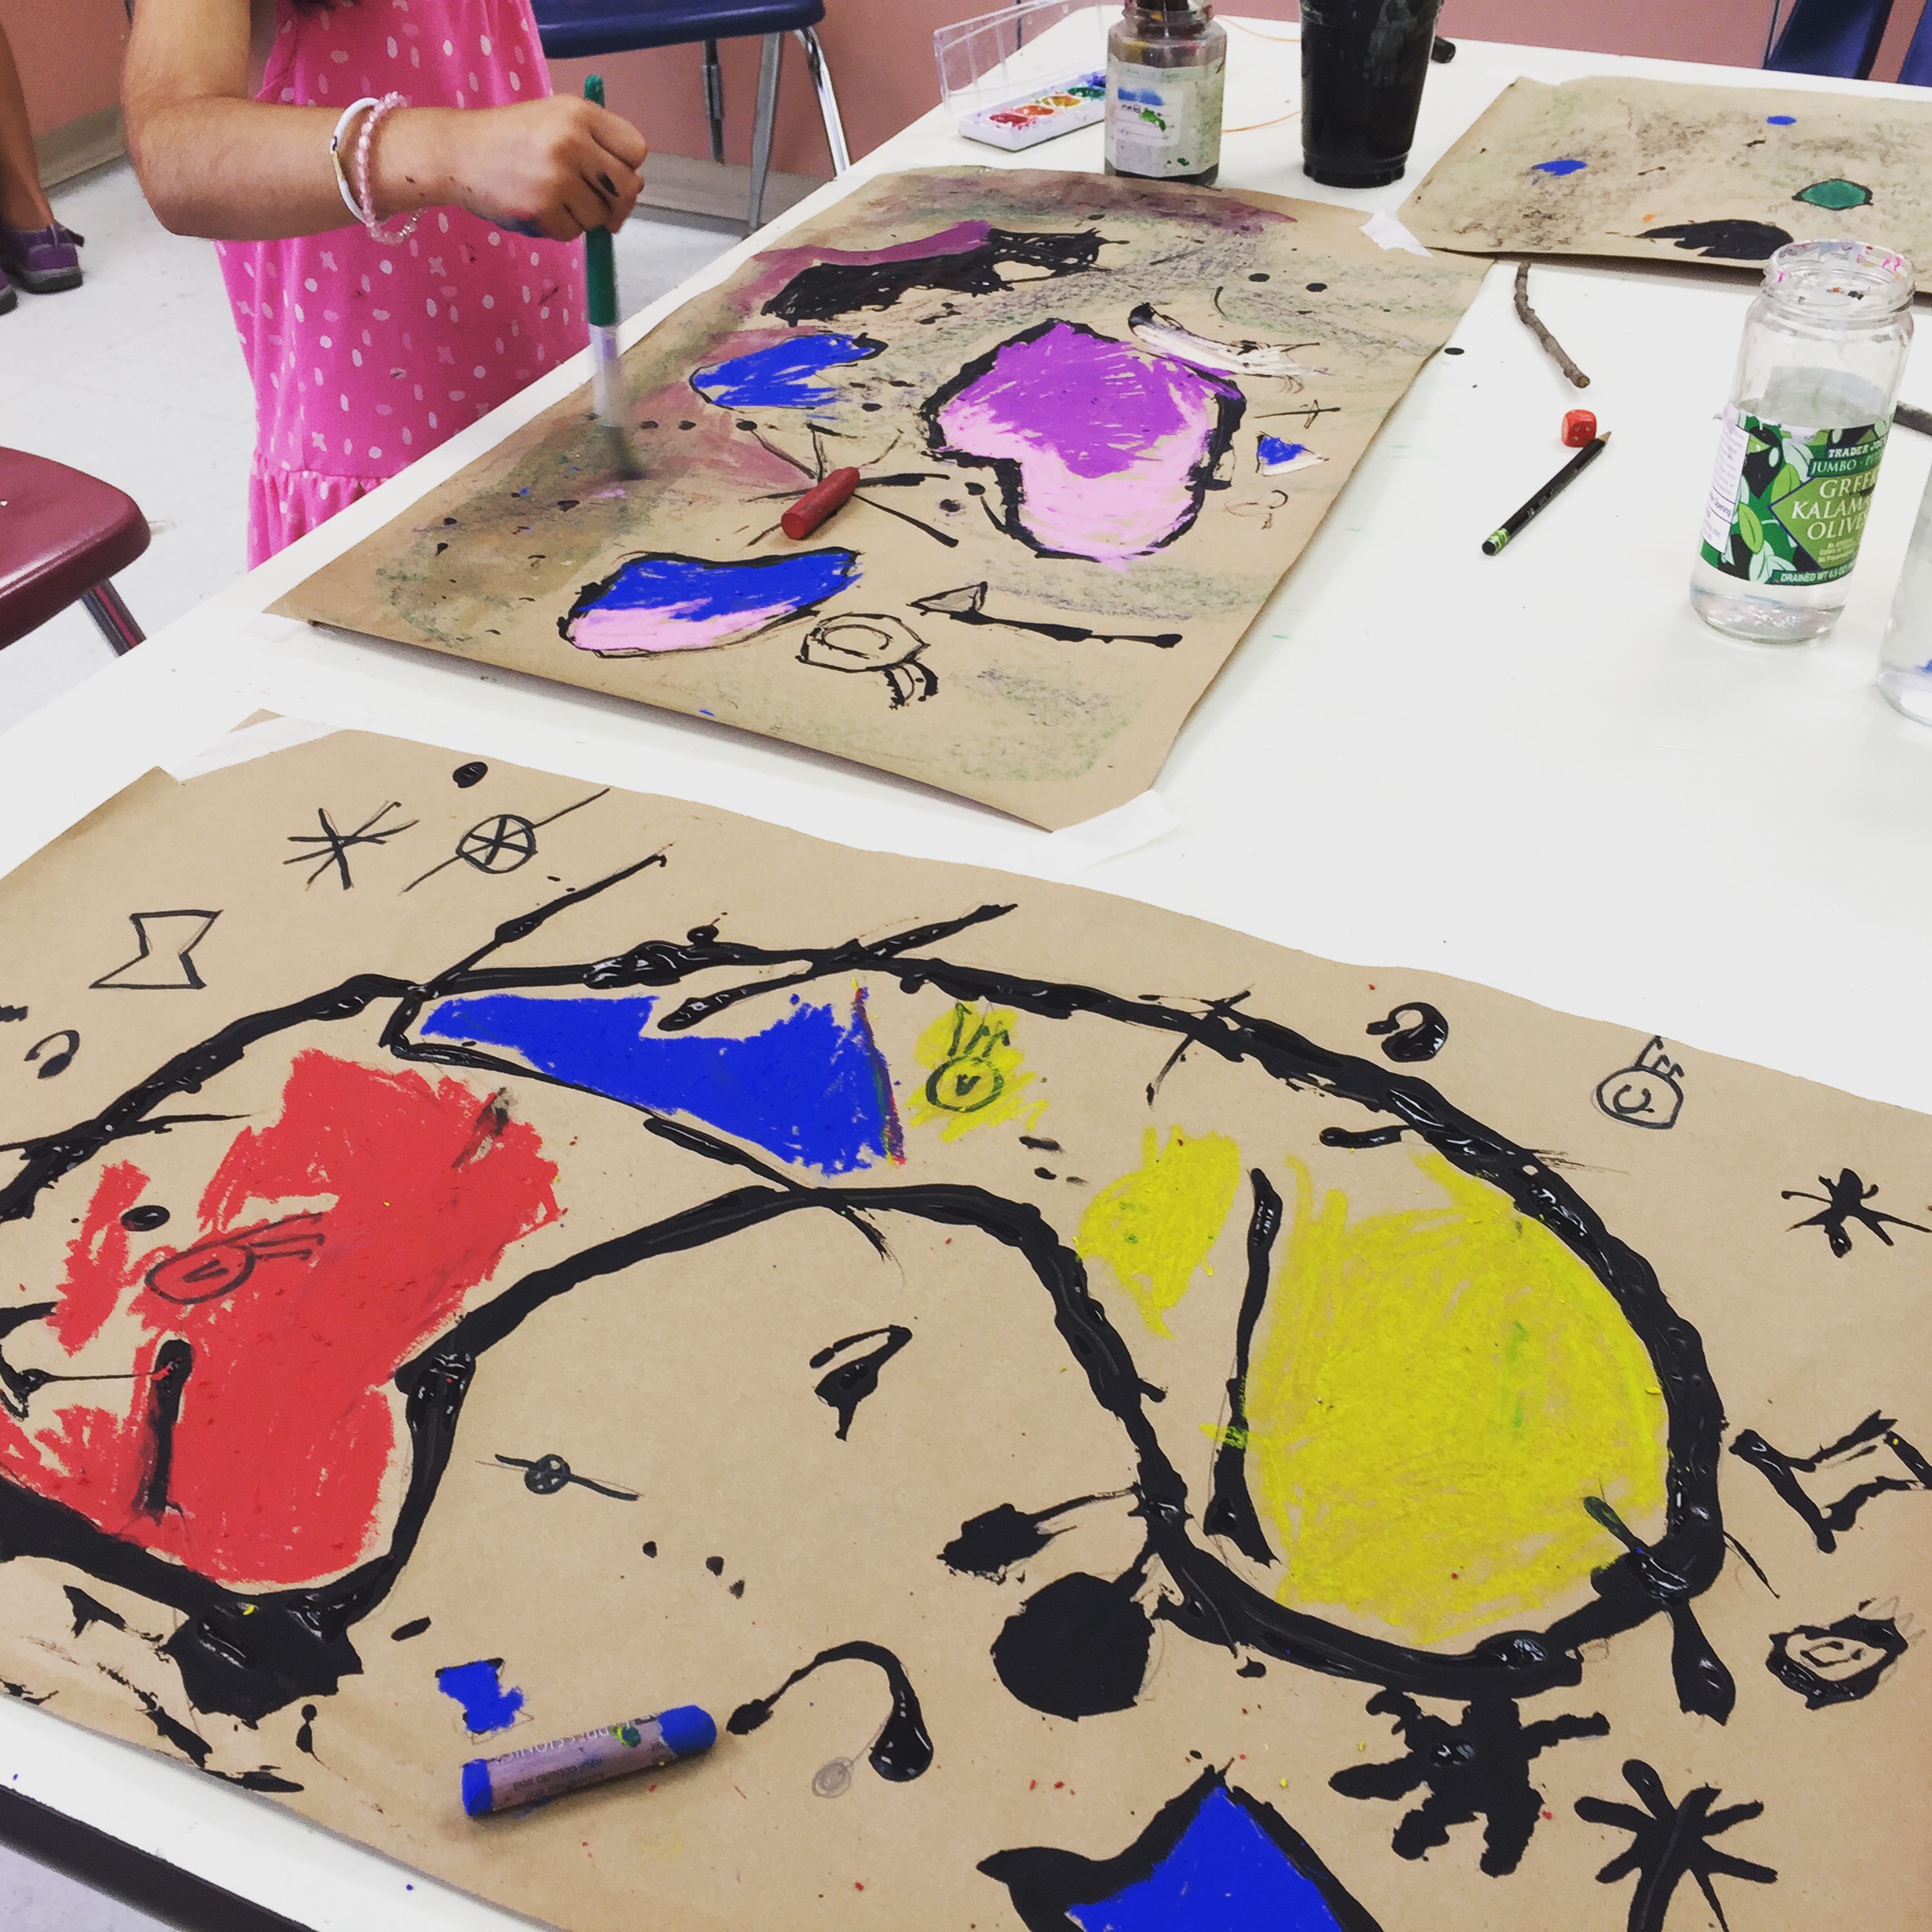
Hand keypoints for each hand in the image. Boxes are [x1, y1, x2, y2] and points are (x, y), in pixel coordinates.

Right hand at [398, 96, 648, 241]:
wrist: (456, 152)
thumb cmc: (510, 139)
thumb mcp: (555, 121)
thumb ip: (596, 146)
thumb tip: (634, 190)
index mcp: (579, 113)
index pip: (635, 150)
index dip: (628, 169)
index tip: (612, 178)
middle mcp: (571, 140)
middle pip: (627, 188)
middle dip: (616, 203)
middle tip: (598, 206)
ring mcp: (556, 175)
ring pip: (600, 216)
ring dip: (583, 217)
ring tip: (551, 197)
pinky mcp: (541, 207)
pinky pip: (572, 233)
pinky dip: (559, 228)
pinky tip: (536, 208)